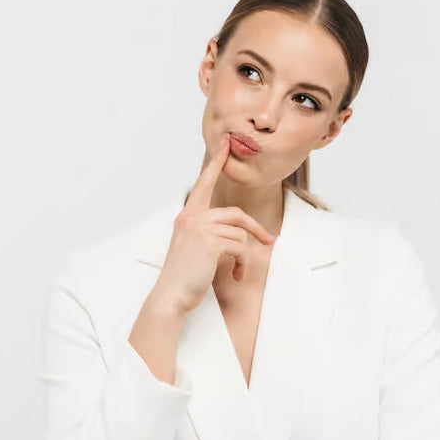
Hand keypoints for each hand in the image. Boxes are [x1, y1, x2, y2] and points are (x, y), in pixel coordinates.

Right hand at [154, 135, 276, 312]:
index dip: (216, 164)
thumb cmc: (183, 274)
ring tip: (237, 269)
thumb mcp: (192, 246)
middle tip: (268, 240)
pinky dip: (242, 263)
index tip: (225, 145)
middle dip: (255, 229)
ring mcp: (200, 228)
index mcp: (187, 216)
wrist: (171, 295)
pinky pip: (239, 247)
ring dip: (244, 255)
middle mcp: (192, 217)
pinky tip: (235, 274)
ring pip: (240, 233)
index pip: (204, 184)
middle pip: (236, 214)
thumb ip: (206, 231)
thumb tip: (235, 231)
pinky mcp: (210, 242)